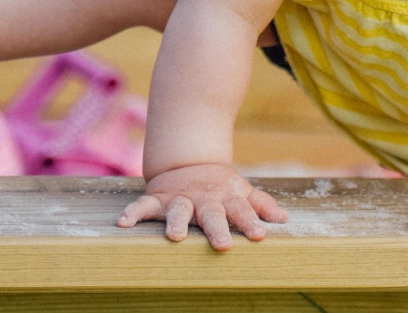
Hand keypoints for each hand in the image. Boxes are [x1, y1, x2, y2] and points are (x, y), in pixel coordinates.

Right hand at [116, 163, 287, 249]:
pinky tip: (123, 222)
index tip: (260, 236)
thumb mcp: (241, 191)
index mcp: (226, 198)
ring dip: (176, 221)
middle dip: (217, 228)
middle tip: (223, 244)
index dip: (251, 222)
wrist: (188, 162)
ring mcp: (179, 198)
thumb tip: (284, 220)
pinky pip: (143, 205)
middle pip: (212, 214)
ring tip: (175, 236)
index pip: (242, 211)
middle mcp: (204, 199)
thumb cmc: (220, 186)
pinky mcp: (158, 198)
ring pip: (178, 210)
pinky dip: (133, 212)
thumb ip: (261, 205)